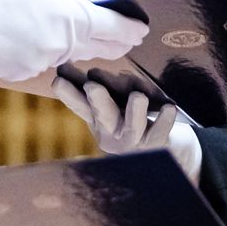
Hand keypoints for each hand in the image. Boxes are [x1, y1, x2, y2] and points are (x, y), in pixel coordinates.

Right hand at [52, 78, 202, 184]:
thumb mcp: (107, 105)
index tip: (58, 81)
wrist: (157, 157)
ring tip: (137, 96)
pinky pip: (159, 133)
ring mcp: (133, 141)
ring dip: (133, 112)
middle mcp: (111, 132)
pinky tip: (169, 108)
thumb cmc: (126, 121)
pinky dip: (164, 121)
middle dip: (98, 100)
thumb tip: (61, 68)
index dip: (69, 93)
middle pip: (103, 115)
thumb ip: (89, 89)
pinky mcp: (155, 146)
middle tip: (92, 85)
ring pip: (132, 127)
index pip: (80, 104)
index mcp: (96, 119)